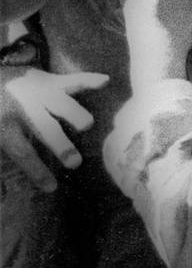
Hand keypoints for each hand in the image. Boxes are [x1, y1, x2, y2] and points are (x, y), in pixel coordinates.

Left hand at [1, 67, 107, 190]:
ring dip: (74, 114)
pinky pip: (72, 80)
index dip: (37, 170)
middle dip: (61, 146)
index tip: (52, 187)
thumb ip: (5, 153)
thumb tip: (8, 187)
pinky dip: (89, 80)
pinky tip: (105, 81)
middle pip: (46, 128)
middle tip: (76, 163)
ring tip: (87, 125)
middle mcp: (24, 108)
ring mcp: (39, 91)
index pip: (23, 152)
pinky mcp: (51, 79)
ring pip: (61, 103)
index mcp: (4, 126)